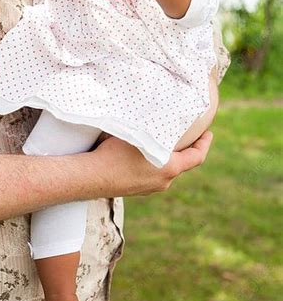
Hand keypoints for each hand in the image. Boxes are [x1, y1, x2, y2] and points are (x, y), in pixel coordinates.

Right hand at [90, 131, 213, 196]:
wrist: (92, 176)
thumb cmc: (115, 153)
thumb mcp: (139, 134)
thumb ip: (154, 126)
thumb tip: (163, 109)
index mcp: (170, 168)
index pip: (197, 157)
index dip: (205, 144)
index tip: (209, 134)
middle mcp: (164, 182)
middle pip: (181, 163)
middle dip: (184, 148)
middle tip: (185, 134)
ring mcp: (150, 188)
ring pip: (165, 169)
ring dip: (167, 156)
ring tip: (162, 141)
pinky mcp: (137, 190)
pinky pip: (151, 175)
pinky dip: (154, 164)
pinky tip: (141, 153)